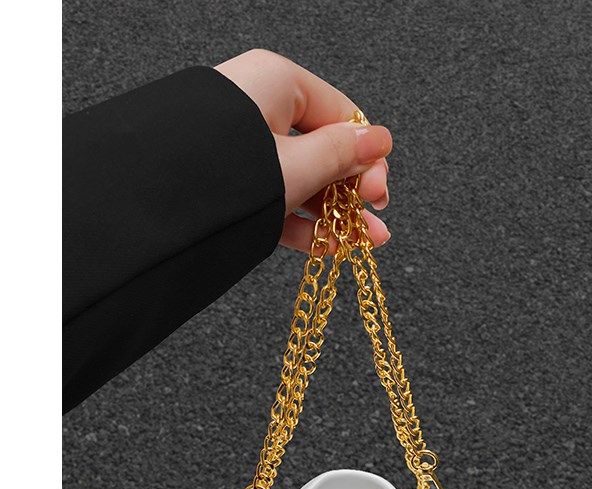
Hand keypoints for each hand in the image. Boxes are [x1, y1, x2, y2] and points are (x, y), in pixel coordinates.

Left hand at [216, 50, 391, 252]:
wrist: (154, 210)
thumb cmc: (227, 177)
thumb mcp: (298, 166)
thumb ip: (342, 155)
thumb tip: (379, 138)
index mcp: (278, 84)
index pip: (341, 114)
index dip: (368, 156)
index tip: (379, 193)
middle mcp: (260, 109)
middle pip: (323, 150)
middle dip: (353, 191)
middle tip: (374, 221)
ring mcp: (244, 149)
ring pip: (302, 180)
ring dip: (334, 213)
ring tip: (363, 241)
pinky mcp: (231, 183)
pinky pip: (277, 199)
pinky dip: (302, 222)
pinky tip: (328, 244)